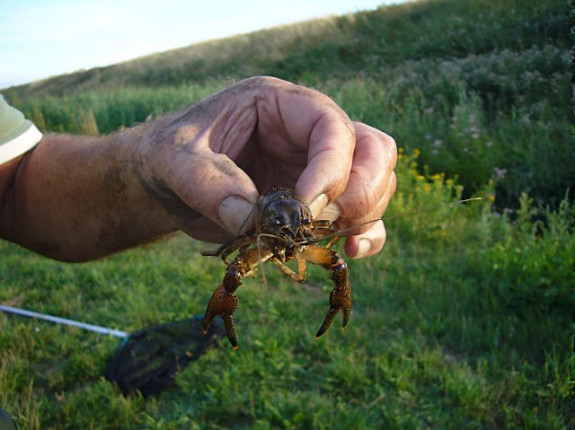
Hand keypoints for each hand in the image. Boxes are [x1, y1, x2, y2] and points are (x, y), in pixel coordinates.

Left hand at [140, 76, 396, 257]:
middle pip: (373, 149)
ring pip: (377, 182)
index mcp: (280, 105)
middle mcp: (308, 134)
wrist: (166, 183)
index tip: (303, 205)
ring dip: (365, 214)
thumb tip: (250, 218)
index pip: (329, 126)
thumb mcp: (174, 160)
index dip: (330, 166)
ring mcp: (318, 169)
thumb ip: (206, 184)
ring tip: (332, 238)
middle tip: (328, 220)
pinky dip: (366, 234)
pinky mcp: (317, 204)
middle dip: (362, 188)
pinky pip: (361, 216)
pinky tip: (351, 250)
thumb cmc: (171, 156)